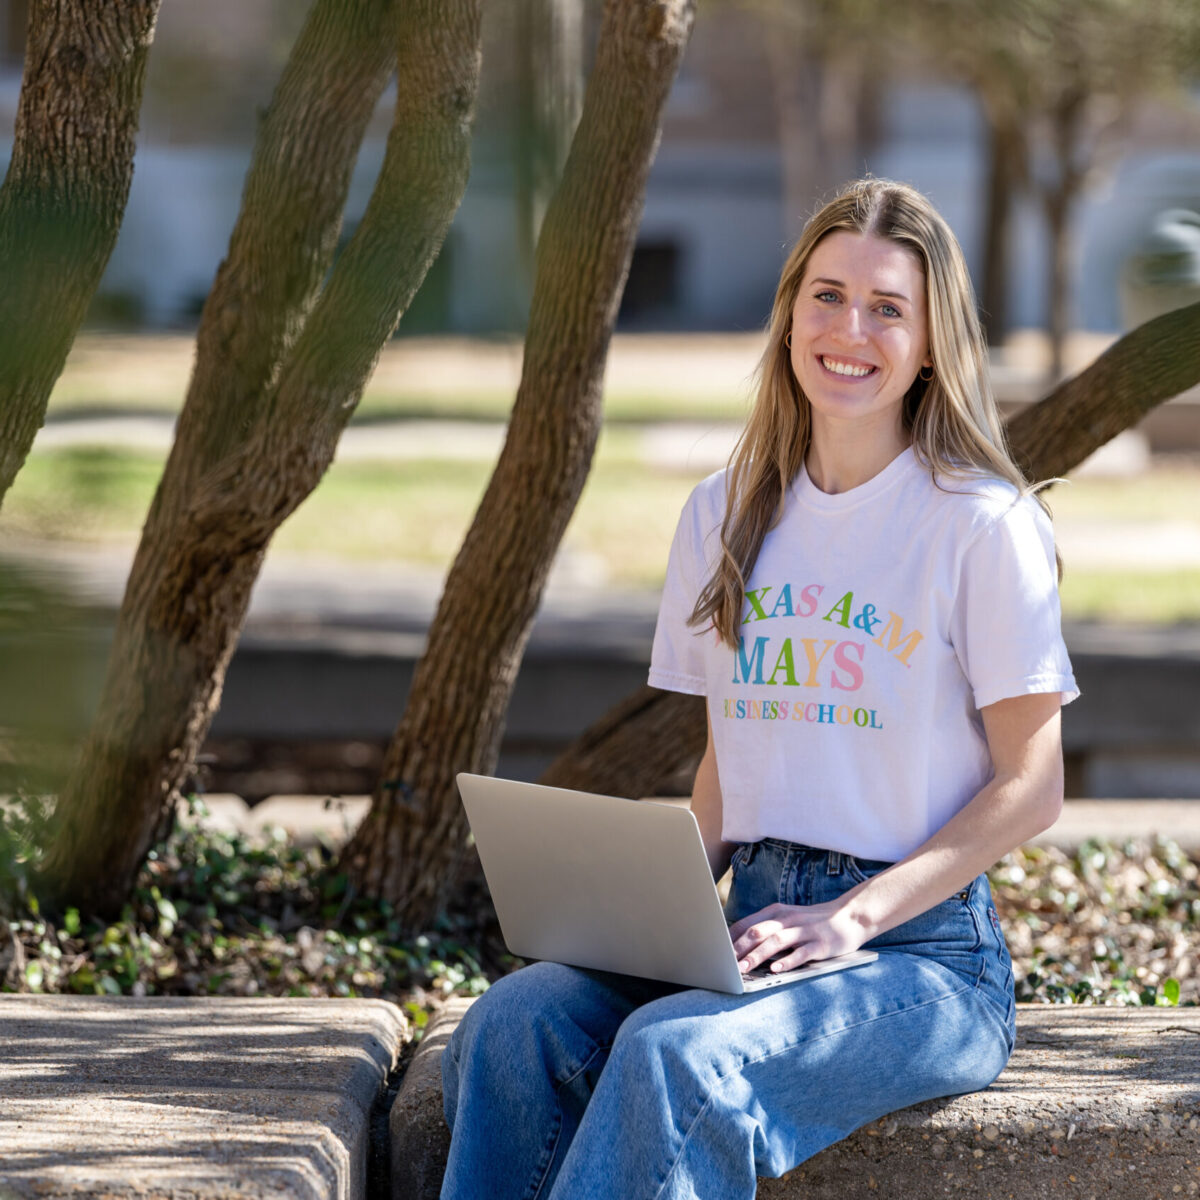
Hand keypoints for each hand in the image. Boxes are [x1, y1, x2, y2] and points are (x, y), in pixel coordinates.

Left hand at [728, 898, 867, 973]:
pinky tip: (776, 969)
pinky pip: (801, 953)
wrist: (850, 916)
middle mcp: (788, 919)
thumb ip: (767, 928)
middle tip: (724, 963)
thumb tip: (739, 944)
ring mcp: (805, 931)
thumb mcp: (788, 919)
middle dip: (739, 948)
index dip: (730, 938)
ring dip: (757, 955)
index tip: (716, 952)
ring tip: (743, 968)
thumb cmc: (813, 921)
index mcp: (777, 912)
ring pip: (776, 942)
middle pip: (758, 931)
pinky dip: (787, 961)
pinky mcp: (820, 944)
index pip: (747, 924)